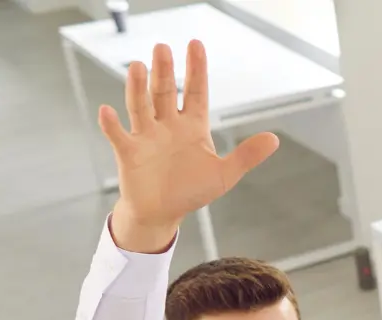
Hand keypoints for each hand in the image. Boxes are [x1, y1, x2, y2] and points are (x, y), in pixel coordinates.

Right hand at [97, 40, 278, 251]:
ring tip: (138, 66)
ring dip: (138, 87)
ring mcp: (147, 136)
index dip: (196, 69)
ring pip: (141, 106)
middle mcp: (168, 125)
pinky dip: (112, 125)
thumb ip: (247, 156)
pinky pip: (119, 135)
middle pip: (165, 92)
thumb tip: (274, 139)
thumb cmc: (191, 190)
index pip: (196, 91)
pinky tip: (107, 111)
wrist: (163, 212)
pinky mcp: (129, 152)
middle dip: (164, 71)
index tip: (195, 44)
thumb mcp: (224, 174)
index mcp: (192, 126)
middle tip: (162, 47)